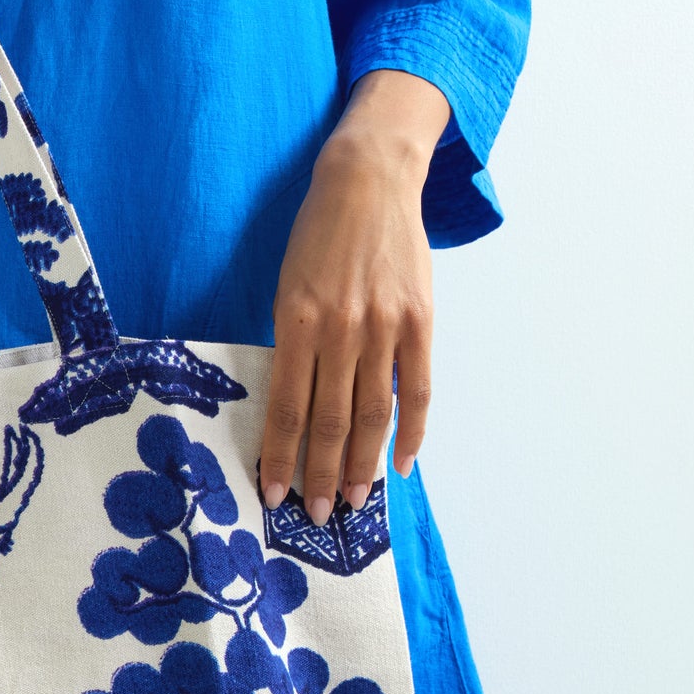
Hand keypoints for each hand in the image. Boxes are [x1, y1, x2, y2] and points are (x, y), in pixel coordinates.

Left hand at [259, 68, 450, 524]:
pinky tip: (399, 463)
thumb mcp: (288, 285)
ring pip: (372, 414)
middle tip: (315, 514)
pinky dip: (410, 431)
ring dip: (361, 464)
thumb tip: (298, 408)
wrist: (368, 180)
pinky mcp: (419, 322)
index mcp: (297, 320)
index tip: (274, 492)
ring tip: (352, 500)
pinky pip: (416, 390)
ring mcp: (384, 327)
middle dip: (321, 474)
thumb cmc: (318, 235)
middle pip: (330, 421)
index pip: (288, 407)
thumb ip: (295, 344)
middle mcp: (341, 328)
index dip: (282, 456)